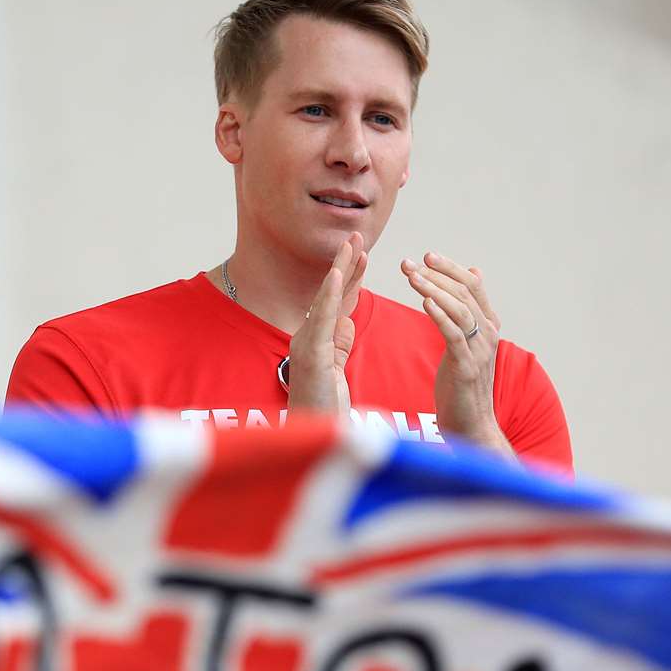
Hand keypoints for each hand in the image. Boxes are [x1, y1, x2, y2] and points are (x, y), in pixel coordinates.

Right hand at [286, 233, 366, 417]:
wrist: (313, 435)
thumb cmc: (323, 408)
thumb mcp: (336, 371)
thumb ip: (339, 345)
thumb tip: (346, 322)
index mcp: (317, 341)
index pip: (337, 303)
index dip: (350, 278)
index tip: (363, 254)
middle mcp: (308, 337)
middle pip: (331, 294)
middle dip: (346, 263)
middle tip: (358, 235)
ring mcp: (306, 344)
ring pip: (325, 299)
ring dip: (340, 269)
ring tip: (352, 244)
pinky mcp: (311, 354)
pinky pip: (321, 317)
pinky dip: (330, 293)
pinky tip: (338, 273)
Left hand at [401, 252, 510, 455]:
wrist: (471, 426)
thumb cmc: (464, 385)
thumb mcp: (468, 342)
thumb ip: (469, 309)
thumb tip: (474, 272)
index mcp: (489, 325)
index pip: (472, 285)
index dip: (450, 268)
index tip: (427, 256)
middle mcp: (489, 333)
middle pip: (464, 292)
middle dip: (436, 274)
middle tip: (410, 263)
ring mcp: (480, 350)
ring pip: (459, 308)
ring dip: (433, 289)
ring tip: (411, 276)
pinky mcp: (467, 366)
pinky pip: (453, 334)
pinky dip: (439, 315)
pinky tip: (424, 302)